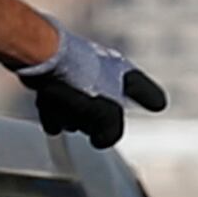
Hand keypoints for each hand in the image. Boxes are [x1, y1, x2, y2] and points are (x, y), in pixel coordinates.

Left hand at [21, 25, 169, 147]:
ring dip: (70, 115)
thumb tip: (101, 140)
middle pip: (103, 106)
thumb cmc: (78, 79)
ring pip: (77, 107)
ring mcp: (76, 72)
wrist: (39, 56)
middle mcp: (101, 68)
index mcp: (121, 72)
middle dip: (92, 119)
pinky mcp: (52, 75)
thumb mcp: (107, 113)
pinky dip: (53, 111)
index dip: (149, 97)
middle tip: (86, 118)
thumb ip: (111, 131)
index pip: (141, 89)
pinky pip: (57, 103)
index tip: (158, 105)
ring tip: (61, 109)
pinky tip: (49, 114)